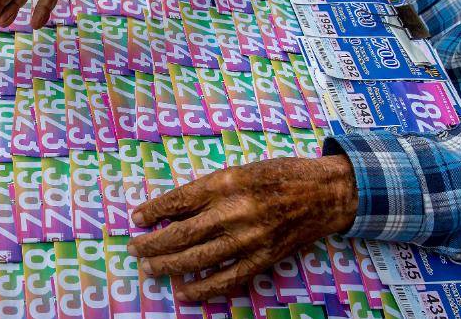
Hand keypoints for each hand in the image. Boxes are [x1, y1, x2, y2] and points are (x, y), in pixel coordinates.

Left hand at [127, 155, 358, 301]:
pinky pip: (226, 279)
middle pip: (181, 234)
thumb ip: (209, 190)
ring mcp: (249, 238)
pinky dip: (201, 289)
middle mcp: (235, 210)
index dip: (153, 212)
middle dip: (152, 244)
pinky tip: (182, 292)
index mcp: (227, 182)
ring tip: (149, 268)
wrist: (326, 193)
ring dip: (168, 266)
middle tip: (134, 249)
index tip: (135, 219)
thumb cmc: (281, 175)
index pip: (179, 201)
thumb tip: (172, 210)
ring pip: (197, 259)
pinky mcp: (262, 258)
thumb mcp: (241, 169)